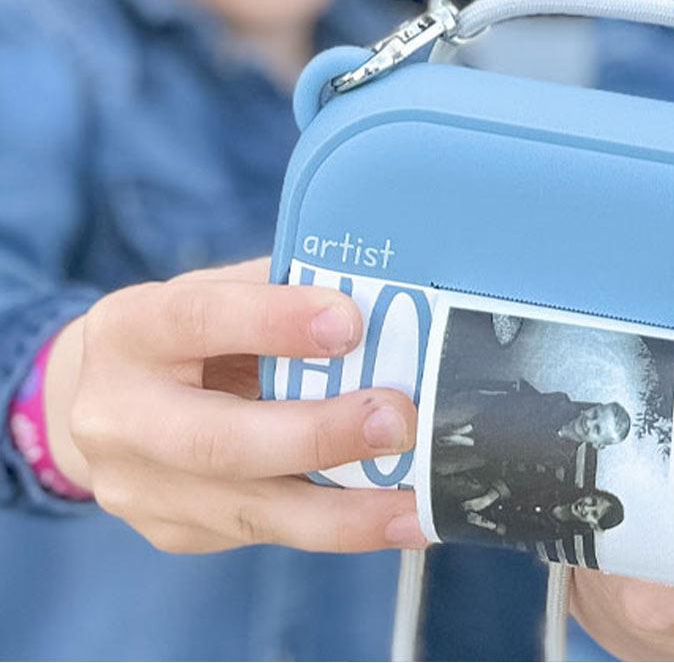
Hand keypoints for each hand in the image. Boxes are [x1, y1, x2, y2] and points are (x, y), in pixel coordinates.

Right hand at [44, 258, 425, 554]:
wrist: (108, 402)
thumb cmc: (191, 332)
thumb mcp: (216, 292)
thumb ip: (281, 292)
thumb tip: (380, 300)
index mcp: (132, 329)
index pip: (200, 319)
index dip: (275, 321)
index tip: (350, 322)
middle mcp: (119, 414)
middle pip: (219, 440)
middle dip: (318, 436)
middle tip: (398, 421)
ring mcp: (138, 487)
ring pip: (248, 509)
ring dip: (343, 512)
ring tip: (413, 505)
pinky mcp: (172, 531)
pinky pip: (261, 533)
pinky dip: (335, 528)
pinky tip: (392, 520)